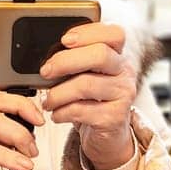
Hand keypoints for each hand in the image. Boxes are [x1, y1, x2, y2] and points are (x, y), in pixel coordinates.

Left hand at [37, 20, 137, 169]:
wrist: (107, 136)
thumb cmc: (92, 101)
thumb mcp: (86, 76)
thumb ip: (75, 62)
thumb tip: (46, 57)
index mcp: (117, 55)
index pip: (114, 34)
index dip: (88, 33)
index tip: (64, 40)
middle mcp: (125, 72)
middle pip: (100, 55)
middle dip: (66, 61)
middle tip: (45, 71)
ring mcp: (123, 95)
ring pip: (86, 85)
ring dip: (58, 93)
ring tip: (48, 101)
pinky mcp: (114, 117)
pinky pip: (81, 110)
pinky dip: (61, 112)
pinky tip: (56, 115)